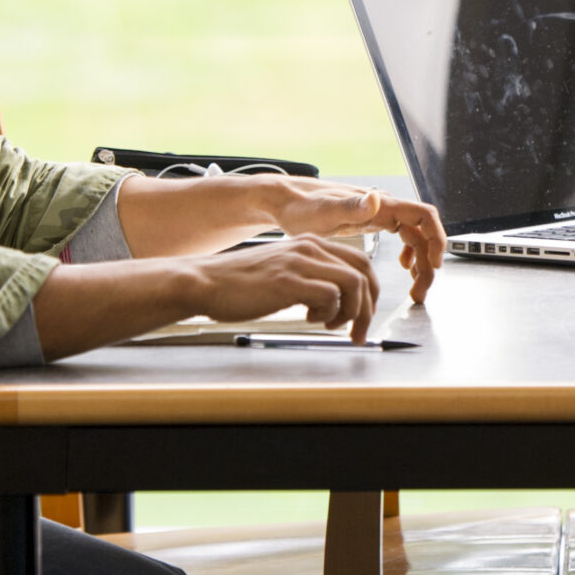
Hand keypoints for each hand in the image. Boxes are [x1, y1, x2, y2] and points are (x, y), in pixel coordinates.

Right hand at [187, 235, 383, 339]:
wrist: (204, 282)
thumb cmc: (239, 284)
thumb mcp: (282, 271)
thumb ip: (309, 278)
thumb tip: (336, 302)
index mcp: (310, 244)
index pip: (360, 263)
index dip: (369, 293)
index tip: (364, 315)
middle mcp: (310, 248)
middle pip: (363, 273)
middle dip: (368, 307)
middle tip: (359, 331)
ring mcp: (300, 263)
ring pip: (353, 284)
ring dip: (352, 313)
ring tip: (331, 326)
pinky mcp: (289, 281)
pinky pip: (331, 297)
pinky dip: (328, 314)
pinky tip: (309, 319)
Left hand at [265, 180, 446, 303]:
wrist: (286, 202)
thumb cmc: (301, 208)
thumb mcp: (323, 211)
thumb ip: (350, 207)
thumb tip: (374, 199)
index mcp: (380, 205)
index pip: (424, 216)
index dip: (436, 240)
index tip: (434, 266)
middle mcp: (385, 208)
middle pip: (423, 233)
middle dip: (429, 263)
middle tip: (419, 292)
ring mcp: (381, 215)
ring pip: (416, 238)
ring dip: (421, 263)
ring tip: (415, 288)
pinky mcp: (374, 222)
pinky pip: (404, 237)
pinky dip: (411, 255)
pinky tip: (404, 267)